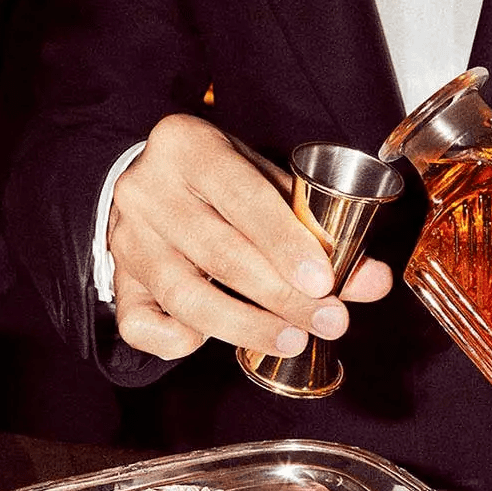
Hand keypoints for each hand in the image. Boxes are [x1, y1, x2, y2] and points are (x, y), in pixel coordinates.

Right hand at [108, 115, 392, 359]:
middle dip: (282, 295)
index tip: (323, 281)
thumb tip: (373, 281)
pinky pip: (139, 324)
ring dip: (244, 325)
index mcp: (188, 146)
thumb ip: (320, 231)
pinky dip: (175, 341)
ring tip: (292, 340)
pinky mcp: (118, 282)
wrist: (154, 184)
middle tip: (328, 321)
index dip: (285, 242)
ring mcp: (127, 239)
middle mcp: (148, 190)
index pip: (241, 196)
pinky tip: (209, 344)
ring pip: (183, 294)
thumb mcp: (269, 186)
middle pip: (220, 253)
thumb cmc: (223, 185)